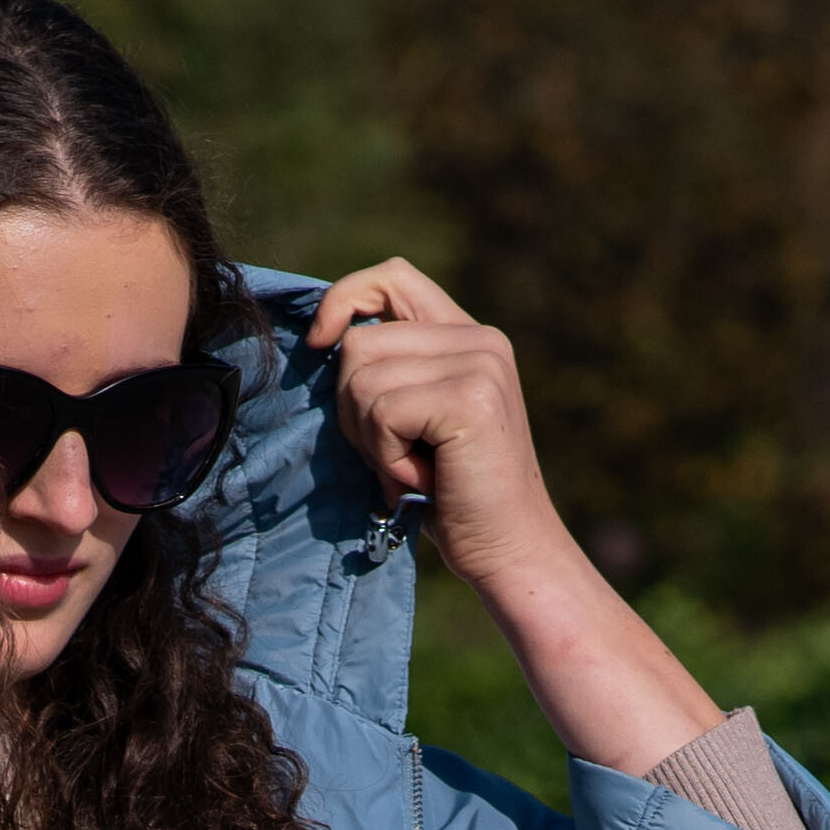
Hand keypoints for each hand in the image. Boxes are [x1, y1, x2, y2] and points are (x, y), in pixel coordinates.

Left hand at [303, 258, 720, 773]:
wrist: (509, 552)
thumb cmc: (453, 500)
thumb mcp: (413, 425)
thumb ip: (388, 375)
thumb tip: (323, 342)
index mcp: (468, 337)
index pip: (392, 278)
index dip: (345, 300)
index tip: (320, 347)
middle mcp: (479, 338)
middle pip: (361, 342)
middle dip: (354, 409)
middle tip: (396, 456)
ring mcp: (479, 362)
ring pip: (362, 377)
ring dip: (370, 439)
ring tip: (413, 469)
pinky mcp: (469, 397)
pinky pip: (381, 410)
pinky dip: (386, 456)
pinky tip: (421, 478)